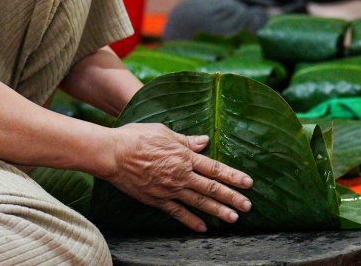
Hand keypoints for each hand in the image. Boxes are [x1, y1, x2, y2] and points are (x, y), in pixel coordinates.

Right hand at [105, 123, 252, 231]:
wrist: (112, 154)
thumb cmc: (136, 137)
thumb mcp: (164, 132)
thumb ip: (186, 140)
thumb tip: (204, 141)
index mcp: (184, 156)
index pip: (214, 168)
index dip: (233, 176)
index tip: (248, 183)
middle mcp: (180, 175)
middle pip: (211, 188)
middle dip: (231, 197)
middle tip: (248, 206)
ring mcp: (169, 189)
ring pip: (198, 202)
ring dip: (217, 210)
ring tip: (233, 218)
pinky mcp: (156, 200)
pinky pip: (177, 212)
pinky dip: (191, 221)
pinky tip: (203, 228)